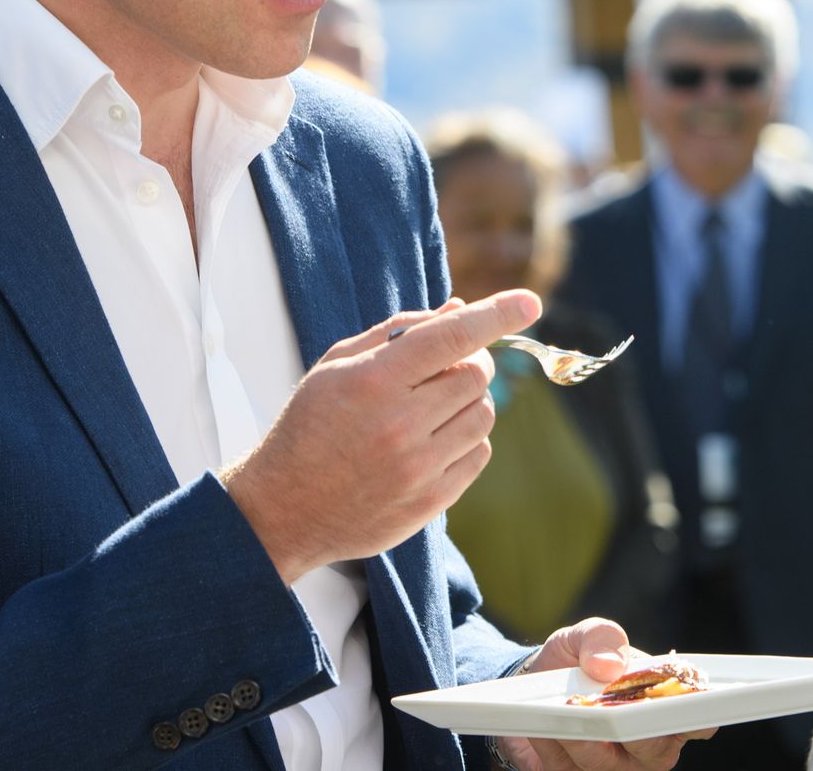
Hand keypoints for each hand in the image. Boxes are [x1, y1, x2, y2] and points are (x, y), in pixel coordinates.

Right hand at [221, 290, 541, 584]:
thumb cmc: (311, 426)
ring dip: (470, 402)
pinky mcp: (429, 502)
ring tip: (433, 408)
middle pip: (477, 375)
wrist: (284, 509)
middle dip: (472, 362)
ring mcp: (417, 468)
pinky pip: (479, 453)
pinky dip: (467, 438)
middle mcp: (399, 425)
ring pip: (484, 414)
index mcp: (372, 383)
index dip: (496, 314)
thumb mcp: (337, 366)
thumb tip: (461, 309)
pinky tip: (433, 440)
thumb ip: (399, 332)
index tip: (529, 302)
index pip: (451, 337)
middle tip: (447, 368)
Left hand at [496, 619, 716, 770]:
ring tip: (563, 708)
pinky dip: (554, 748)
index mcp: (666, 706)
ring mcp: (616, 769)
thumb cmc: (578, 662)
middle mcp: (649, 745)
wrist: (531, 687)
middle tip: (603, 705)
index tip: (677, 701)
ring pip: (606, 766)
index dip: (698, 716)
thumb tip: (609, 666)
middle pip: (654, 752)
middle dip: (627, 727)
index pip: (699, 721)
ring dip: (582, 737)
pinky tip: (543, 726)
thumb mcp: (587, 636)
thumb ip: (602, 639)